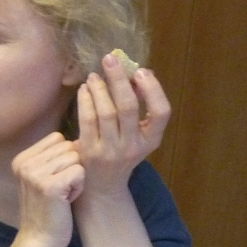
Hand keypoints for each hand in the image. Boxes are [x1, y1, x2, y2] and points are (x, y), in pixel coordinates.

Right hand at [10, 131, 84, 246]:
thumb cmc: (47, 209)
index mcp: (21, 158)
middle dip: (71, 167)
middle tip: (59, 189)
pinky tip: (65, 200)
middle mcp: (24, 163)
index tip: (54, 179)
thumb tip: (81, 140)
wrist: (39, 239)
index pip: (57, 138)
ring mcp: (35, 174)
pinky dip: (78, 187)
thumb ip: (55, 156)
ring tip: (62, 195)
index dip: (64, 157)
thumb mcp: (44, 177)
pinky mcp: (49, 186)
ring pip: (76, 158)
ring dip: (76, 178)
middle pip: (68, 146)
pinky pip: (80, 171)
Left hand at [75, 53, 170, 202]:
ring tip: (94, 75)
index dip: (153, 90)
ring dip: (100, 88)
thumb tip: (136, 73)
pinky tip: (84, 89)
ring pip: (107, 112)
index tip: (141, 72)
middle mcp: (134, 146)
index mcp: (152, 140)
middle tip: (110, 59)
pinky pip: (87, 121)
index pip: (162, 113)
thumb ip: (140, 110)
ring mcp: (111, 151)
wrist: (102, 187)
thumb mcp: (138, 136)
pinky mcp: (90, 153)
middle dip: (119, 80)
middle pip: (129, 107)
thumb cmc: (121, 154)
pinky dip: (86, 101)